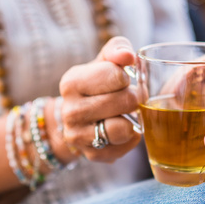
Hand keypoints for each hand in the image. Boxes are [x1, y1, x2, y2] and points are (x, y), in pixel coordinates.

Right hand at [59, 37, 140, 162]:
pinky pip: (125, 146)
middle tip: (129, 97)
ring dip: (132, 119)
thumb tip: (127, 56)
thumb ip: (117, 49)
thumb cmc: (97, 83)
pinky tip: (122, 127)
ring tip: (125, 113)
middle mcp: (70, 111)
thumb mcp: (104, 60)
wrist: (77, 116)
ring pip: (124, 128)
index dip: (126, 77)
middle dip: (134, 97)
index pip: (116, 76)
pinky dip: (131, 137)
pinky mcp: (91, 154)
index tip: (121, 80)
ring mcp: (78, 136)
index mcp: (71, 82)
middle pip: (125, 101)